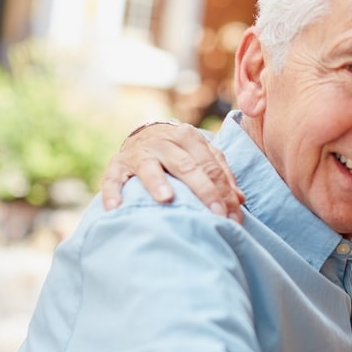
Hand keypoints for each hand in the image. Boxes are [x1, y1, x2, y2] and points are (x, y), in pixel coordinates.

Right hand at [100, 121, 244, 222]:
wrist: (142, 136)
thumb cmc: (180, 153)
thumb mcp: (201, 156)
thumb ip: (221, 174)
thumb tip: (240, 200)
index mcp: (189, 137)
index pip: (211, 166)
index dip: (224, 191)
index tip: (233, 216)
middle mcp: (164, 141)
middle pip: (186, 166)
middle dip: (203, 191)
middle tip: (215, 214)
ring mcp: (139, 152)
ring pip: (149, 167)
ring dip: (157, 183)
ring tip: (166, 199)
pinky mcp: (116, 164)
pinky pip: (112, 178)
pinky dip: (113, 193)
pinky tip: (116, 209)